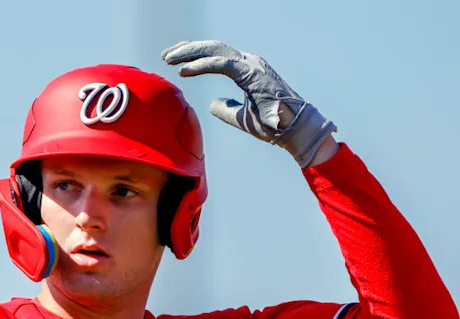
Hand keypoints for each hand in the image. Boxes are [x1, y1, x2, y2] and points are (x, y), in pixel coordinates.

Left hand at [162, 40, 336, 167]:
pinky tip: (184, 71)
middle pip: (212, 47)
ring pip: (214, 49)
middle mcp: (249, 62)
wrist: (294, 131)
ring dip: (189, 53)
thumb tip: (213, 104)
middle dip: (187, 49)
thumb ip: (225, 109)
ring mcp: (251, 65)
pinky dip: (201, 65)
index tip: (174, 61)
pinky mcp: (251, 73)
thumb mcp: (241, 117)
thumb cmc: (272, 125)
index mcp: (247, 69)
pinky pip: (221, 64)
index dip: (194, 55)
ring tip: (169, 59)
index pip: (216, 54)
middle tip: (165, 55)